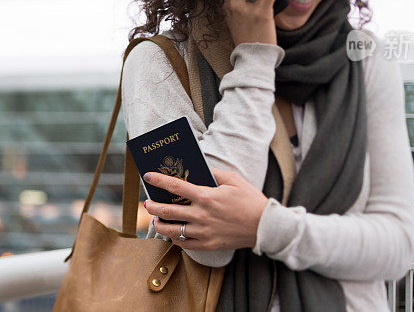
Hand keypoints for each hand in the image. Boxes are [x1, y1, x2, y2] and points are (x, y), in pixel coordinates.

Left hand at [143, 168, 269, 250]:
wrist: (265, 226)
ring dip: (159, 224)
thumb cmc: (250, 200)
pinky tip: (172, 235)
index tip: (148, 176)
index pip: (175, 187)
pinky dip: (174, 240)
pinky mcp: (208, 245)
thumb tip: (200, 169)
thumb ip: (215, 173)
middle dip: (153, 206)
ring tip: (156, 220)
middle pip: (167, 211)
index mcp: (206, 197)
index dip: (159, 181)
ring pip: (172, 230)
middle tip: (148, 203)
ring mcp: (203, 232)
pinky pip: (184, 245)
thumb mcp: (234, 180)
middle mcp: (201, 215)